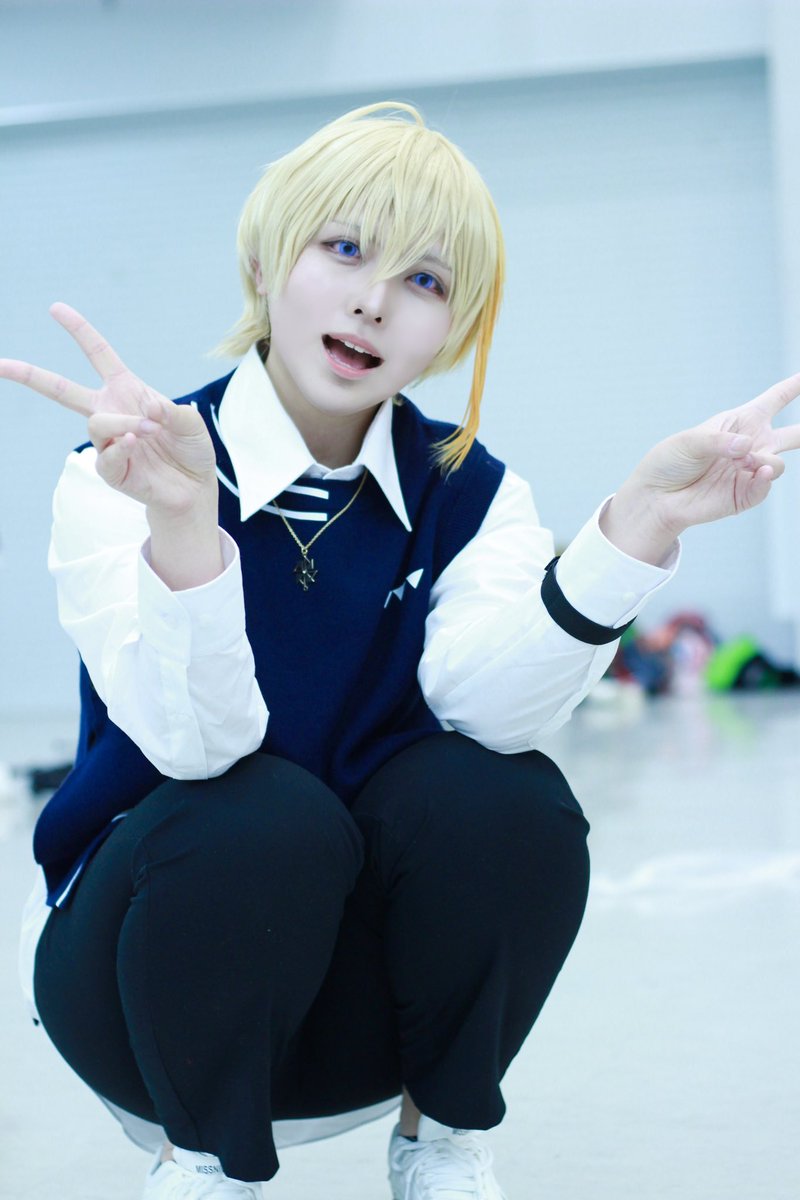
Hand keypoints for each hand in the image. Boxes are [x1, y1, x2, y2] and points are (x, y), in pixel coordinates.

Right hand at [0, 303, 216, 515]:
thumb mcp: (192, 424)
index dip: (79, 330)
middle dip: (30, 375)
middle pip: (62, 389)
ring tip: (149, 432)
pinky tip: (135, 446)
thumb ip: (174, 413)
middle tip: (0, 364)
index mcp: (126, 390)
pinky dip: (120, 448)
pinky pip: (105, 455)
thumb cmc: (190, 449)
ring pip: (97, 424)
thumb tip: (147, 411)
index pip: (98, 354)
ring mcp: (107, 441)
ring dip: (124, 424)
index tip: (56, 309)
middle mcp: (111, 412)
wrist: (194, 488)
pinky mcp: (111, 469)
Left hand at [601, 372, 799, 564]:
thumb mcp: (690, 441)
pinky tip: (757, 472)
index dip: (794, 387)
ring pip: (777, 464)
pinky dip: (763, 479)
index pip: (774, 400)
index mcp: (740, 422)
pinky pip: (764, 486)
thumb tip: (749, 447)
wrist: (657, 496)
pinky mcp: (745, 494)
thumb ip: (720, 441)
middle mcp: (751, 446)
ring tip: (746, 462)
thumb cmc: (671, 462)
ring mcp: (750, 471)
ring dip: (766, 461)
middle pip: (792, 435)